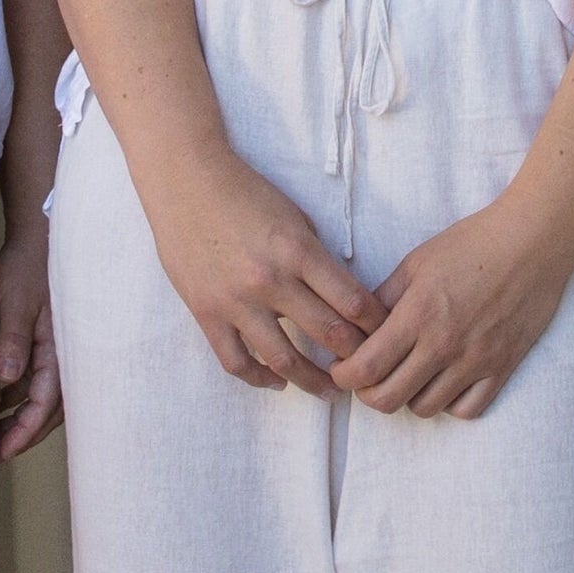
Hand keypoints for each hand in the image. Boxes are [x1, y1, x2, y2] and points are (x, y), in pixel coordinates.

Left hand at [0, 207, 62, 460]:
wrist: (38, 240)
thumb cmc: (27, 268)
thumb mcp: (17, 303)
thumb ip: (13, 340)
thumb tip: (6, 380)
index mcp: (58, 349)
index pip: (45, 404)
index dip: (24, 431)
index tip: (2, 451)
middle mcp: (61, 356)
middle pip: (48, 410)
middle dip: (24, 435)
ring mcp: (55, 351)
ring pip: (44, 399)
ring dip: (22, 420)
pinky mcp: (45, 344)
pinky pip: (37, 382)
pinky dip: (21, 399)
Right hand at [133, 142, 386, 390]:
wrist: (186, 182)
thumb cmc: (246, 193)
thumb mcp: (295, 218)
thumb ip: (317, 259)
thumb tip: (343, 297)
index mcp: (299, 251)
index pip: (352, 301)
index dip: (376, 325)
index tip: (387, 336)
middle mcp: (270, 280)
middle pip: (327, 333)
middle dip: (354, 357)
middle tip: (367, 370)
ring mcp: (236, 301)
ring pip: (283, 359)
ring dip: (311, 380)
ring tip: (330, 390)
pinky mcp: (207, 313)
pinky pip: (236, 361)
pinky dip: (259, 378)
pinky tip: (276, 382)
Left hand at [336, 191, 573, 418]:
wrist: (532, 241)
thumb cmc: (473, 243)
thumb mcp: (417, 261)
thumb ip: (384, 297)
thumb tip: (358, 326)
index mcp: (418, 314)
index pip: (366, 368)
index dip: (345, 377)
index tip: (341, 370)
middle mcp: (444, 344)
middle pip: (389, 399)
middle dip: (369, 394)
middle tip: (369, 380)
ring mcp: (475, 360)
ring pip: (426, 408)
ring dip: (409, 397)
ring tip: (409, 376)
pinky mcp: (503, 367)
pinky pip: (468, 410)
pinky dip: (450, 403)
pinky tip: (445, 382)